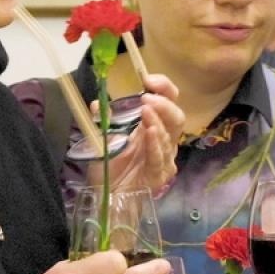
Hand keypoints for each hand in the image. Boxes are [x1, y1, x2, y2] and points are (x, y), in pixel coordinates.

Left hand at [99, 74, 183, 195]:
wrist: (106, 195)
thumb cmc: (109, 165)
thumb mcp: (103, 137)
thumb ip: (104, 120)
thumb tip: (98, 104)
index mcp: (153, 125)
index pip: (168, 100)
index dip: (163, 87)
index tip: (148, 79)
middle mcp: (164, 139)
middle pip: (176, 118)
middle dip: (164, 105)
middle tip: (147, 98)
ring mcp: (164, 158)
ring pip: (169, 137)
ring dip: (157, 121)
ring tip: (145, 111)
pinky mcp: (159, 175)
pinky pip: (159, 158)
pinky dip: (154, 144)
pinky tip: (149, 133)